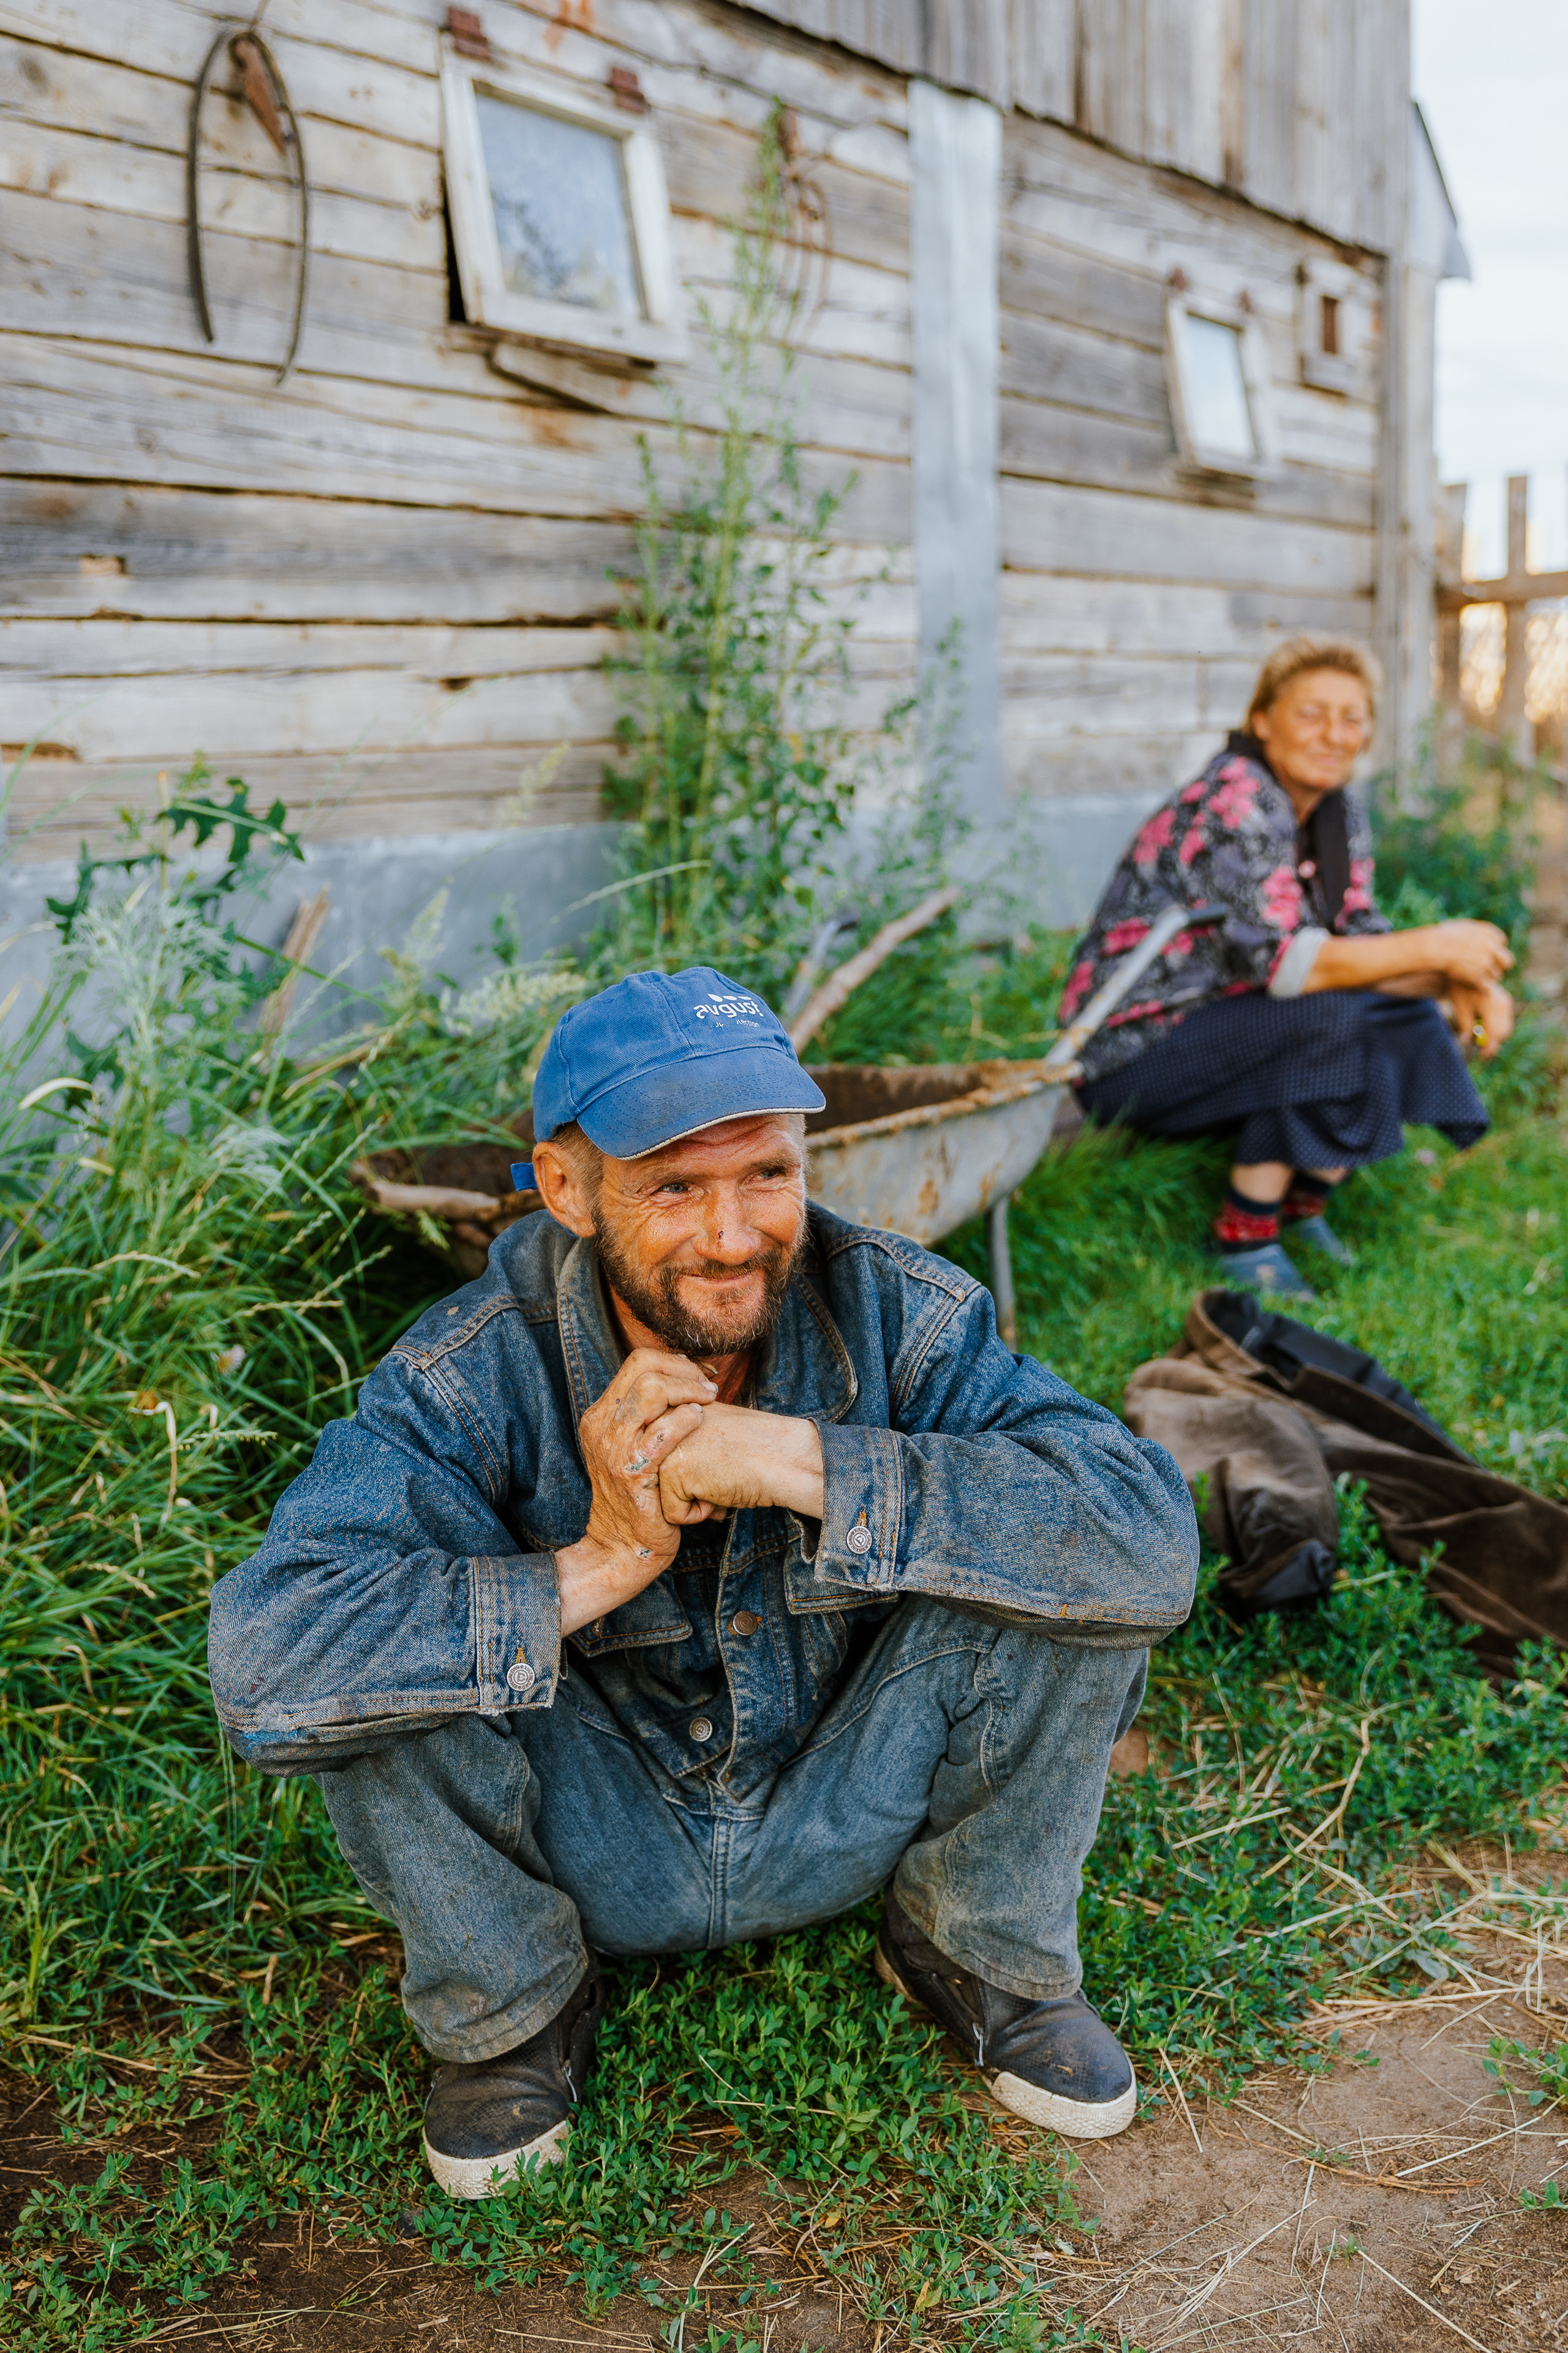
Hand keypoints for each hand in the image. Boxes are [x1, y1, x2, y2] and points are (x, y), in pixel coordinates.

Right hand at [556, 1348, 716, 1635]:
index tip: (701, 1375)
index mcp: (601, 1415)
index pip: (638, 1362)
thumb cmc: (643, 1493)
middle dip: (685, 1371)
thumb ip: (650, 1413)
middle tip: (711, 1388)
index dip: (675, 1361)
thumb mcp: (634, 1446)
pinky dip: (686, 1421)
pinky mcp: (632, 1475)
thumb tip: (687, 1374)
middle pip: (644, 1369)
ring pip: (651, 1392)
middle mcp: (601, 1427)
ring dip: (688, 1391)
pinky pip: (662, 1435)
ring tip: (709, 1402)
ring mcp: (614, 1450)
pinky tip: (700, 1422)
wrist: (624, 1545)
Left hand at [658, 1404, 823, 1526]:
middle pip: (662, 1479)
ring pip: (665, 1497)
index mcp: (673, 1406)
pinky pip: (675, 1514)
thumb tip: (660, 1472)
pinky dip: (701, 1513)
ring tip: (723, 1476)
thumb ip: (683, 1438)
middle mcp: (662, 1421)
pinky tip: (723, 1488)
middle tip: (724, 1468)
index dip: (697, 1471)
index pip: (665, 1460)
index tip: (722, 1459)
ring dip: (697, 1499)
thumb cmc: (757, 1450)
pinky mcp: (671, 1471)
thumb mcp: (711, 1430)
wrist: (785, 1458)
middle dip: (692, 1485)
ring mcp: (663, 1444)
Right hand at [1426, 918, 1513, 990]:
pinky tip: (1470, 985)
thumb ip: (1479, 932)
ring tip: (1473, 977)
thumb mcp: (1464, 927)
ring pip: (1497, 975)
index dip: (1493, 950)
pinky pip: (1486, 986)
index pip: (1502, 942)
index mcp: (1490, 933)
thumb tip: (1488, 937)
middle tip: (1487, 969)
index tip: (1483, 953)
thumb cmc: (1444, 937)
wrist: (1435, 948)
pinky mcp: (1479, 975)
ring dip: (1488, 978)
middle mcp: (1492, 947)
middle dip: (1499, 966)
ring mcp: (1486, 962)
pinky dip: (1480, 988)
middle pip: (1507, 961)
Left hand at [1448, 976, 1514, 1060]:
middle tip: (1481, 1053)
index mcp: (1491, 1006)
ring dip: (1495, 1037)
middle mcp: (1503, 1004)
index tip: (1482, 1057)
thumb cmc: (1460, 989)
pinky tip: (1484, 1027)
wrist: (1467, 969)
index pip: (1495, 1034)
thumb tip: (1466, 1043)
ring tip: (1480, 1039)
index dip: (1490, 1048)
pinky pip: (1504, 1021)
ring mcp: (1506, 1002)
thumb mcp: (1460, 1008)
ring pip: (1506, 1028)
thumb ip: (1465, 1026)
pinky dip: (1496, 1028)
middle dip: (1493, 1044)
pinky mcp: (1505, 1001)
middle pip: (1504, 1033)